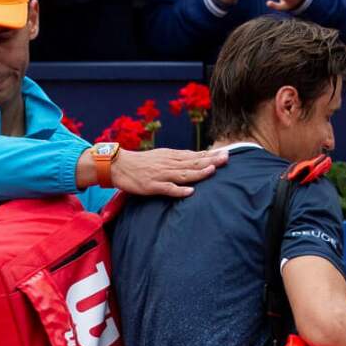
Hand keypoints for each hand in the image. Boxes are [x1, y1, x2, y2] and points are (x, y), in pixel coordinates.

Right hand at [111, 148, 227, 197]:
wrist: (119, 165)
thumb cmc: (141, 162)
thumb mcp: (162, 155)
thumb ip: (179, 158)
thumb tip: (197, 157)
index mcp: (172, 156)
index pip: (195, 155)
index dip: (211, 155)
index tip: (227, 153)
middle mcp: (169, 164)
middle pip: (193, 163)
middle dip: (211, 161)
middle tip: (227, 158)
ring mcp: (161, 175)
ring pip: (183, 174)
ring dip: (198, 173)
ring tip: (212, 171)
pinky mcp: (152, 186)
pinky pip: (167, 188)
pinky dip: (179, 190)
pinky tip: (189, 191)